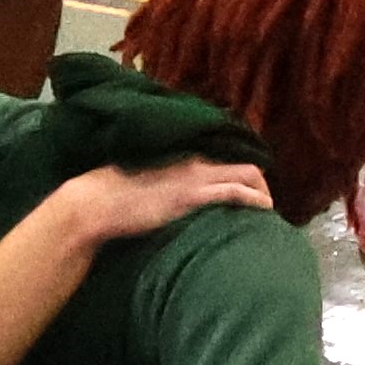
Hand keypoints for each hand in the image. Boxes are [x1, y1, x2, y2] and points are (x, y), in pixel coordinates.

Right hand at [51, 154, 270, 244]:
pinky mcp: (191, 195)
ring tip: (268, 208)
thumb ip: (165, 180)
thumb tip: (172, 193)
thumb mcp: (145, 179)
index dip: (242, 171)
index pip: (224, 155)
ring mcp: (194, 177)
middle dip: (261, 181)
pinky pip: (234, 191)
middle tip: (264, 201)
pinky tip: (265, 209)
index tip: (250, 185)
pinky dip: (255, 198)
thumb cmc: (112, 194)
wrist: (96, 202)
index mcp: (181, 156)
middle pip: (244, 163)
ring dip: (263, 190)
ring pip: (245, 173)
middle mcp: (193, 161)